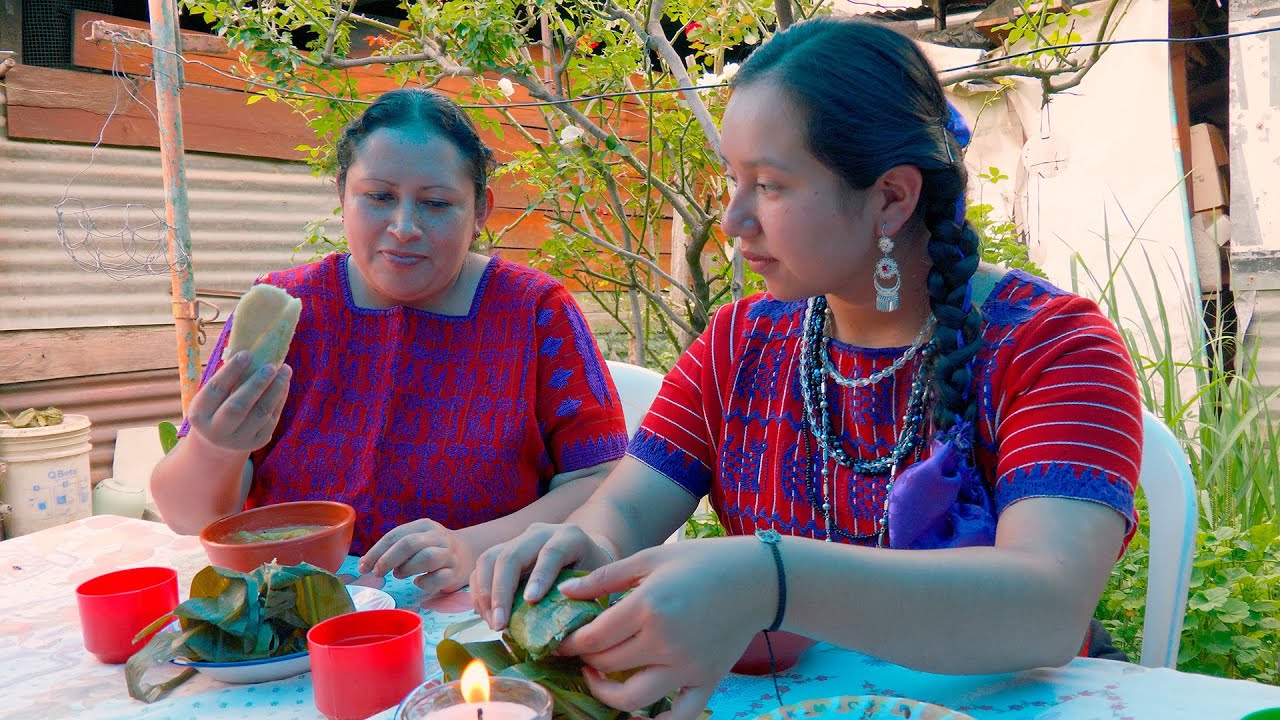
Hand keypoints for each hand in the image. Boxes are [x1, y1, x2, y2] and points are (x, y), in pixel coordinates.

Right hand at [185, 351, 290, 453]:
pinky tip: (284, 384)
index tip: (247, 354)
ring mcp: (238, 440)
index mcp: (199, 414)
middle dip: (256, 384)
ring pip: (260, 413)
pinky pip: (271, 419)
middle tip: (271, 366)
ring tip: (285, 370)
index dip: (231, 371)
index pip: (216, 390)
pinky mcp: (257, 442)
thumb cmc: (216, 408)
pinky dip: (279, 399)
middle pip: (238, 406)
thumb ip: (226, 381)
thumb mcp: (211, 398)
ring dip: (275, 389)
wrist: (219, 443)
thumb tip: (250, 353)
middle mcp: (216, 430)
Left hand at [358, 519, 474, 596]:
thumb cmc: (432, 549)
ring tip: (399, 575)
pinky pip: (438, 578)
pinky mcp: (455, 572)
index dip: (376, 551)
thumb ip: (394, 548)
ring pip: (426, 558)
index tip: (363, 566)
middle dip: (388, 559)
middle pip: (409, 544)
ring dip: (407, 568)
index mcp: (424, 525)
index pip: (396, 535)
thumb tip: (365, 564)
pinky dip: (424, 583)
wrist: (467, 553)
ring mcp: (449, 554)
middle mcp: (438, 537)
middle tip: (377, 573)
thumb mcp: (416, 540)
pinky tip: (419, 582)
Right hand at [470, 522, 612, 630]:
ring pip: (489, 558)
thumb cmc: (593, 576)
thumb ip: (582, 601)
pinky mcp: (503, 550)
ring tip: (493, 623)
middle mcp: (541, 533)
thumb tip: (559, 635)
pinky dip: (480, 593)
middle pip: (511, 555)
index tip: (531, 601)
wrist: (584, 555)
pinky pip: (482, 568)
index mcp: (570, 537)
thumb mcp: (597, 584)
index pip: (551, 553)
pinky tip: (487, 615)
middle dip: (501, 592)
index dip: (540, 576)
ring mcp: (519, 539)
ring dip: (485, 594)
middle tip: (499, 624)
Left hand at [555, 537, 775, 719]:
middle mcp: (665, 642)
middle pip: (608, 665)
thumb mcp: (650, 559)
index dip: (571, 643)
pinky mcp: (707, 681)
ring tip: (600, 677)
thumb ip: (605, 577)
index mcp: (648, 607)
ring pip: (632, 699)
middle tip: (581, 653)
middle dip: (586, 661)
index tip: (562, 642)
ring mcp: (687, 666)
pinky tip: (638, 717)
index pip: (594, 638)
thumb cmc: (701, 561)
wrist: (756, 578)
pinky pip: (679, 716)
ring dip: (606, 694)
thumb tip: (564, 592)